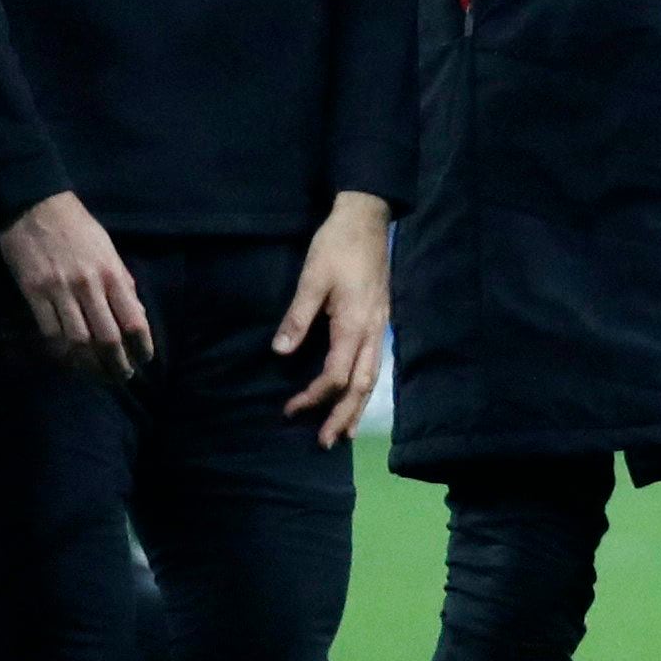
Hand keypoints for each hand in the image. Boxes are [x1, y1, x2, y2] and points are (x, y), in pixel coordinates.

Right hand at [0, 190, 154, 381]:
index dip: (142, 346)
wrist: (35, 206)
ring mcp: (59, 290)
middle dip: (117, 364)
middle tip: (122, 378)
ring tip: (97, 376)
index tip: (145, 360)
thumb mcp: (109, 251)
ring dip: (90, 365)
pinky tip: (68, 361)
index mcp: (112, 273)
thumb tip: (137, 316)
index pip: (134, 321)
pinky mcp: (33, 292)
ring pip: (78, 341)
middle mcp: (89, 285)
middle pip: (107, 337)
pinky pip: (49, 332)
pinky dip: (60, 352)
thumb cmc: (78, 228)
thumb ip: (123, 283)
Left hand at [274, 190, 392, 447]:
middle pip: (361, 386)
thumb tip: (280, 353)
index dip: (314, 396)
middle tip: (326, 442)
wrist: (368, 218)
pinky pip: (375, 364)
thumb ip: (297, 317)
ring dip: (357, 407)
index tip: (290, 409)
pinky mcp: (380, 320)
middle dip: (343, 416)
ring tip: (346, 431)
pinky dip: (365, 387)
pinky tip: (357, 394)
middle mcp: (373, 332)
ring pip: (373, 378)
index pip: (336, 375)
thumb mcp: (312, 278)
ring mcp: (380, 327)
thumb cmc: (337, 246)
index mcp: (355, 324)